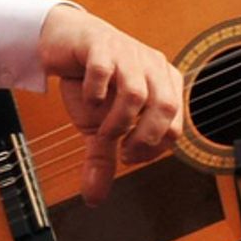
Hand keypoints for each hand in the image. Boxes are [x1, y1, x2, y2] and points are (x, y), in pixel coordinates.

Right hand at [39, 2, 184, 206]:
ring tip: (99, 129)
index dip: (152, 150)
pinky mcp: (102, 43)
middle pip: (165, 109)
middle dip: (143, 139)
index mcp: (164, 84)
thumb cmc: (92, 82)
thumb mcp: (99, 126)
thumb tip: (94, 198)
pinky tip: (87, 97)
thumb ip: (103, 159)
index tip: (126, 155)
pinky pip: (104, 71)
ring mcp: (128, 52)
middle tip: (120, 149)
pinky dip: (94, 92)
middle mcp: (152, 66)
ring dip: (116, 122)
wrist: (65, 42)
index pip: (175, 127)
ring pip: (136, 94)